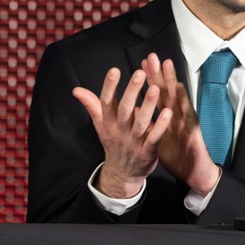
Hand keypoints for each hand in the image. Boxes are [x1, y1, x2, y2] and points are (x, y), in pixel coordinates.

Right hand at [73, 68, 172, 198]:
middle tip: (139, 73)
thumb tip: (76, 90)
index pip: (106, 103)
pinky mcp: (148, 152)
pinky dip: (161, 126)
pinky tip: (168, 111)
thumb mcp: (101, 126)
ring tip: (155, 88)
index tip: (114, 70)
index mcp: (108, 123)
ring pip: (141, 123)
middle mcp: (120, 132)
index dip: (109, 87)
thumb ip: (92, 106)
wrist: (122, 175)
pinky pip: (154, 138)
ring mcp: (134, 143)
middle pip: (124, 110)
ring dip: (148, 106)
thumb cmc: (114, 143)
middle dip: (131, 91)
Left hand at [141, 53, 220, 195]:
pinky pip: (187, 116)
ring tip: (166, 64)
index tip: (142, 62)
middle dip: (159, 73)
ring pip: (178, 99)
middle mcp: (177, 116)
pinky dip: (183, 101)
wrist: (195, 174)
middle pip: (167, 92)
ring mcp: (186, 122)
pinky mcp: (193, 132)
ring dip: (172, 81)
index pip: (157, 95)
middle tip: (152, 56)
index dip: (150, 79)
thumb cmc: (178, 156)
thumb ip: (149, 124)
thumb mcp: (159, 139)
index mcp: (167, 118)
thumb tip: (134, 111)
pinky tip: (179, 89)